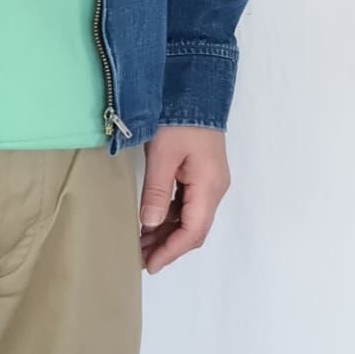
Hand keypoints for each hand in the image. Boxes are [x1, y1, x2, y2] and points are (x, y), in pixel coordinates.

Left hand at [138, 124, 228, 272]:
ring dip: (167, 233)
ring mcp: (210, 182)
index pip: (193, 231)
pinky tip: (150, 222)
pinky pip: (187, 205)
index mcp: (209, 186)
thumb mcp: (163, 155)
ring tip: (140, 244)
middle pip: (194, 230)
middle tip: (140, 259)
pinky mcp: (202, 175)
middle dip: (168, 247)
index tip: (150, 265)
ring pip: (190, 219)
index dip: (171, 251)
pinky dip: (169, 218)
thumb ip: (157, 191)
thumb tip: (150, 224)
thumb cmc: (180, 120)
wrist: (196, 88)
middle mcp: (214, 189)